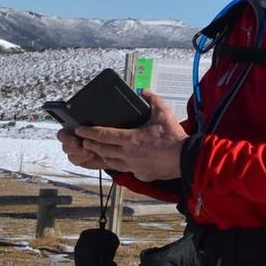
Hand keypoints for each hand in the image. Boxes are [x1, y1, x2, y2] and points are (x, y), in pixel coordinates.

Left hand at [63, 91, 187, 181]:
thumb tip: (144, 91)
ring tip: (96, 151)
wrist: (186, 159)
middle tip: (84, 141)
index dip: (88, 132)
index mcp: (130, 138)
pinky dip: (120, 165)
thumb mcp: (163, 113)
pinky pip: (125, 170)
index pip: (103, 135)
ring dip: (101, 156)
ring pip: (110, 162)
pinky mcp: (140, 174)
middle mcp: (127, 154)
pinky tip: (119, 161)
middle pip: (102, 150)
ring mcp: (133, 166)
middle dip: (90, 145)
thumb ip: (152, 99)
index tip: (79, 130)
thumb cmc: (174, 137)